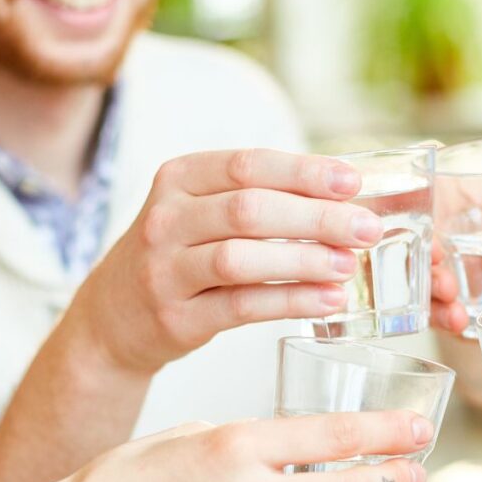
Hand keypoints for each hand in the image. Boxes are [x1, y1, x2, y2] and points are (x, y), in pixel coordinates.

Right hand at [66, 149, 383, 373]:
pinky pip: (242, 306)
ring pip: (243, 258)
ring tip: (349, 264)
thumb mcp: (201, 213)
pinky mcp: (178, 317)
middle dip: (316, 217)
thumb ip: (260, 200)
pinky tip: (328, 300)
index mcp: (179, 178)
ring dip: (304, 260)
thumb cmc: (180, 257)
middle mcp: (167, 219)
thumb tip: (345, 199)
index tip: (353, 182)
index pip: (248, 165)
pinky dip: (290, 301)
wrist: (115, 317)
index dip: (304, 172)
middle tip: (366, 228)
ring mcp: (166, 269)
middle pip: (250, 209)